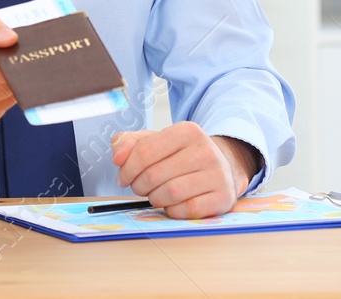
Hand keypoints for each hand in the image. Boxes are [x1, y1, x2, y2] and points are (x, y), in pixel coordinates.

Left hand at [111, 122, 256, 218]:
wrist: (221, 169)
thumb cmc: (181, 156)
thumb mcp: (155, 141)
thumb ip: (128, 142)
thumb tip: (118, 157)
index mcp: (187, 131)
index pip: (144, 151)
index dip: (127, 169)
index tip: (124, 177)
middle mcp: (206, 150)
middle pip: (154, 175)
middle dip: (139, 186)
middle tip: (140, 188)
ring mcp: (217, 174)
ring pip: (170, 193)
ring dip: (155, 199)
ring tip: (155, 195)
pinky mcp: (223, 197)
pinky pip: (188, 209)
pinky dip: (173, 210)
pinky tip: (173, 204)